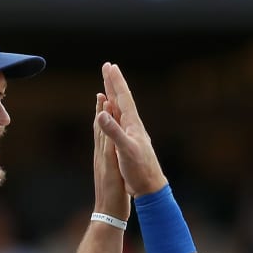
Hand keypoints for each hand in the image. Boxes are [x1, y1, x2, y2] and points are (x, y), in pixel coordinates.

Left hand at [93, 91, 130, 219]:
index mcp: (104, 154)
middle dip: (101, 109)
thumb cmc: (114, 196)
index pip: (103, 127)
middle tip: (102, 91)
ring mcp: (102, 161)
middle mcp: (101, 154)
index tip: (105, 92)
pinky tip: (107, 132)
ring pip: (101, 135)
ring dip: (102, 119)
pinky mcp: (105, 168)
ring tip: (102, 106)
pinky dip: (105, 133)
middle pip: (99, 126)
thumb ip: (109, 152)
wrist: (108, 214)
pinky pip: (104, 145)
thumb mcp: (113, 172)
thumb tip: (105, 135)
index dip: (104, 110)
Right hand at [95, 62, 167, 197]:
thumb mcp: (125, 150)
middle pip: (122, 100)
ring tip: (108, 86)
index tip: (109, 65)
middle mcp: (133, 126)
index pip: (123, 98)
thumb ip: (113, 131)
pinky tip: (113, 115)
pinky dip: (113, 114)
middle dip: (114, 83)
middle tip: (108, 67)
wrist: (150, 187)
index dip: (116, 81)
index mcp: (133, 124)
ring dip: (113, 96)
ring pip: (120, 110)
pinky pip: (119, 122)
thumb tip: (102, 112)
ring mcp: (132, 134)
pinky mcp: (130, 143)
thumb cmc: (140, 170)